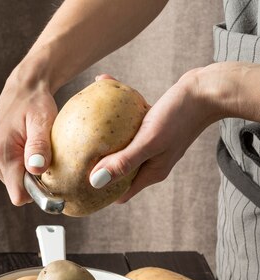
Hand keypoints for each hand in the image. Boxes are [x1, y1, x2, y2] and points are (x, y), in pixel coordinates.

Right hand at [0, 73, 57, 205]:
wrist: (22, 89)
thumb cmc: (36, 104)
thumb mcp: (42, 121)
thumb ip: (39, 145)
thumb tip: (36, 169)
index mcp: (1, 153)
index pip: (18, 194)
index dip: (36, 192)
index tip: (48, 179)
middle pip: (17, 189)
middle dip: (31, 179)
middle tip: (40, 156)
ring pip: (13, 183)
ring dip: (25, 171)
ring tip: (31, 148)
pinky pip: (8, 174)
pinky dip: (18, 167)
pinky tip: (22, 149)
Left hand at [90, 67, 217, 201]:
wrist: (207, 89)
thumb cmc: (180, 115)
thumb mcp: (148, 140)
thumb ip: (124, 162)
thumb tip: (95, 181)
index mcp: (151, 172)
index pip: (120, 193)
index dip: (100, 193)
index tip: (78, 186)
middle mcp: (150, 161)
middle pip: (117, 170)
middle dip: (96, 165)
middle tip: (72, 155)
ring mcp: (152, 144)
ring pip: (121, 144)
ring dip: (103, 137)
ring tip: (81, 124)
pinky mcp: (152, 125)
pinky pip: (128, 120)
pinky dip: (116, 110)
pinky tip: (103, 86)